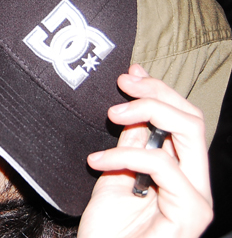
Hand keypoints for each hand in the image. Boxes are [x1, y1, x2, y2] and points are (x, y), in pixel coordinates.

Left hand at [78, 64, 212, 237]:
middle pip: (191, 118)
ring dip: (144, 113)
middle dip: (156, 92)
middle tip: (124, 83)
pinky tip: (98, 161)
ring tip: (110, 116)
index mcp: (178, 168)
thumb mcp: (114, 171)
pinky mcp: (193, 212)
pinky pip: (163, 166)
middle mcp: (194, 180)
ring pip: (187, 131)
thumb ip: (130, 141)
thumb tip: (133, 102)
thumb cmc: (108, 228)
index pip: (181, 117)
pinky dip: (126, 155)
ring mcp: (197, 196)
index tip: (130, 74)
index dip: (158, 90)